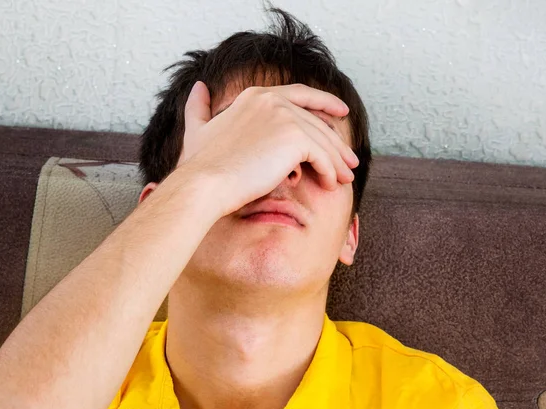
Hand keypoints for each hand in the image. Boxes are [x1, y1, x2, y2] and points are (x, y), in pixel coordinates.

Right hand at [178, 81, 358, 217]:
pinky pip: (322, 157)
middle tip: (348, 159)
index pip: (300, 94)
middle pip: (316, 120)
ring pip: (323, 140)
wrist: (205, 183)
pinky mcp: (295, 139)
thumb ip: (198, 108)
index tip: (341, 113)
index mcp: (255, 96)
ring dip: (337, 161)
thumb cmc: (200, 165)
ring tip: (345, 177)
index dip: (324, 102)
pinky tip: (331, 184)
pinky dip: (330, 171)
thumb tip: (199, 87)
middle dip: (335, 141)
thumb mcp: (197, 129)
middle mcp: (272, 99)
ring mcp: (285, 117)